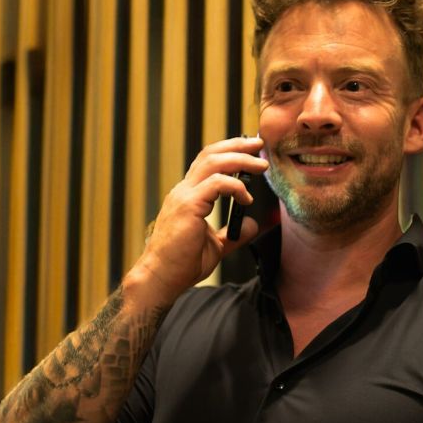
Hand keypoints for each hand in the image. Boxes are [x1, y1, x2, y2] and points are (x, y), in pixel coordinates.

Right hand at [134, 137, 267, 300]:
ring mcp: (183, 196)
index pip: (207, 163)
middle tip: (259, 144)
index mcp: (187, 196)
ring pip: (213, 162)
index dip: (229, 152)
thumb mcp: (216, 246)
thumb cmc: (182, 264)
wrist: (162, 279)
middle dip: (237, 146)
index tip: (251, 152)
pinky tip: (246, 198)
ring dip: (240, 160)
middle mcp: (183, 191)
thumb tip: (252, 224)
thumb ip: (234, 233)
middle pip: (210, 155)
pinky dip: (235, 186)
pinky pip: (216, 184)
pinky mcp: (188, 206)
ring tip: (261, 165)